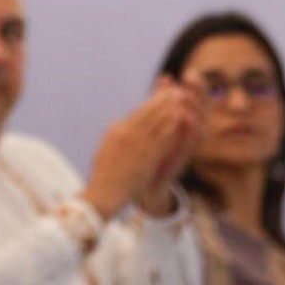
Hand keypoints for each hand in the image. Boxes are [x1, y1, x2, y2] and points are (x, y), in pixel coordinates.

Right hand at [85, 85, 202, 219]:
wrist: (104, 194)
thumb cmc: (103, 174)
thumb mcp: (105, 148)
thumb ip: (115, 133)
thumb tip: (120, 122)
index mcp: (117, 130)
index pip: (138, 112)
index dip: (152, 101)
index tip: (163, 93)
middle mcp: (127, 134)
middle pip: (149, 112)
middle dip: (163, 100)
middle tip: (176, 90)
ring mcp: (137, 145)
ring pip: (157, 122)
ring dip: (169, 109)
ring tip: (181, 99)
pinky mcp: (146, 157)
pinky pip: (161, 138)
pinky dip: (171, 126)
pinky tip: (180, 119)